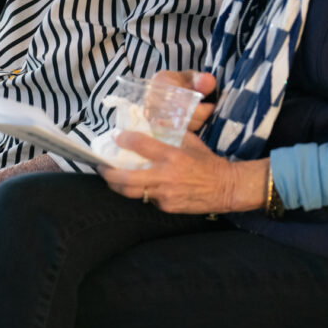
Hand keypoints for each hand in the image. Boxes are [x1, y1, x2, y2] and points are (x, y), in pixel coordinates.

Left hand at [100, 73, 266, 213]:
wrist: (225, 187)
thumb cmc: (207, 161)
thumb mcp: (190, 140)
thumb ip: (170, 132)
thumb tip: (151, 121)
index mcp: (172, 155)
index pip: (140, 145)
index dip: (123, 139)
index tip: (116, 136)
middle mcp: (165, 176)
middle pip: (126, 179)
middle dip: (108, 173)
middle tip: (101, 167)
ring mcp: (165, 194)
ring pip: (132, 193)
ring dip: (117, 185)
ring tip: (110, 177)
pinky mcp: (167, 206)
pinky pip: (147, 198)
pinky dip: (141, 192)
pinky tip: (138, 186)